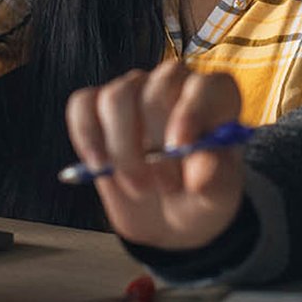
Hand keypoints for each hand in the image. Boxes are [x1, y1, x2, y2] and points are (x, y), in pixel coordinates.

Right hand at [65, 60, 245, 250]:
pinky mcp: (97, 107)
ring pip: (115, 98)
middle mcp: (173, 84)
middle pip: (155, 91)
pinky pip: (82, 105)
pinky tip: (99, 165)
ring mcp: (133, 91)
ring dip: (122, 149)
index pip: (205, 86)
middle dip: (154, 144)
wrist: (169, 216)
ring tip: (139, 186)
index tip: (179, 147)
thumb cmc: (199, 195)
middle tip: (165, 186)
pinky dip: (87, 137)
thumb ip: (216, 178)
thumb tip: (201, 169)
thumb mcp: (219, 195)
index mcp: (214, 98)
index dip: (192, 112)